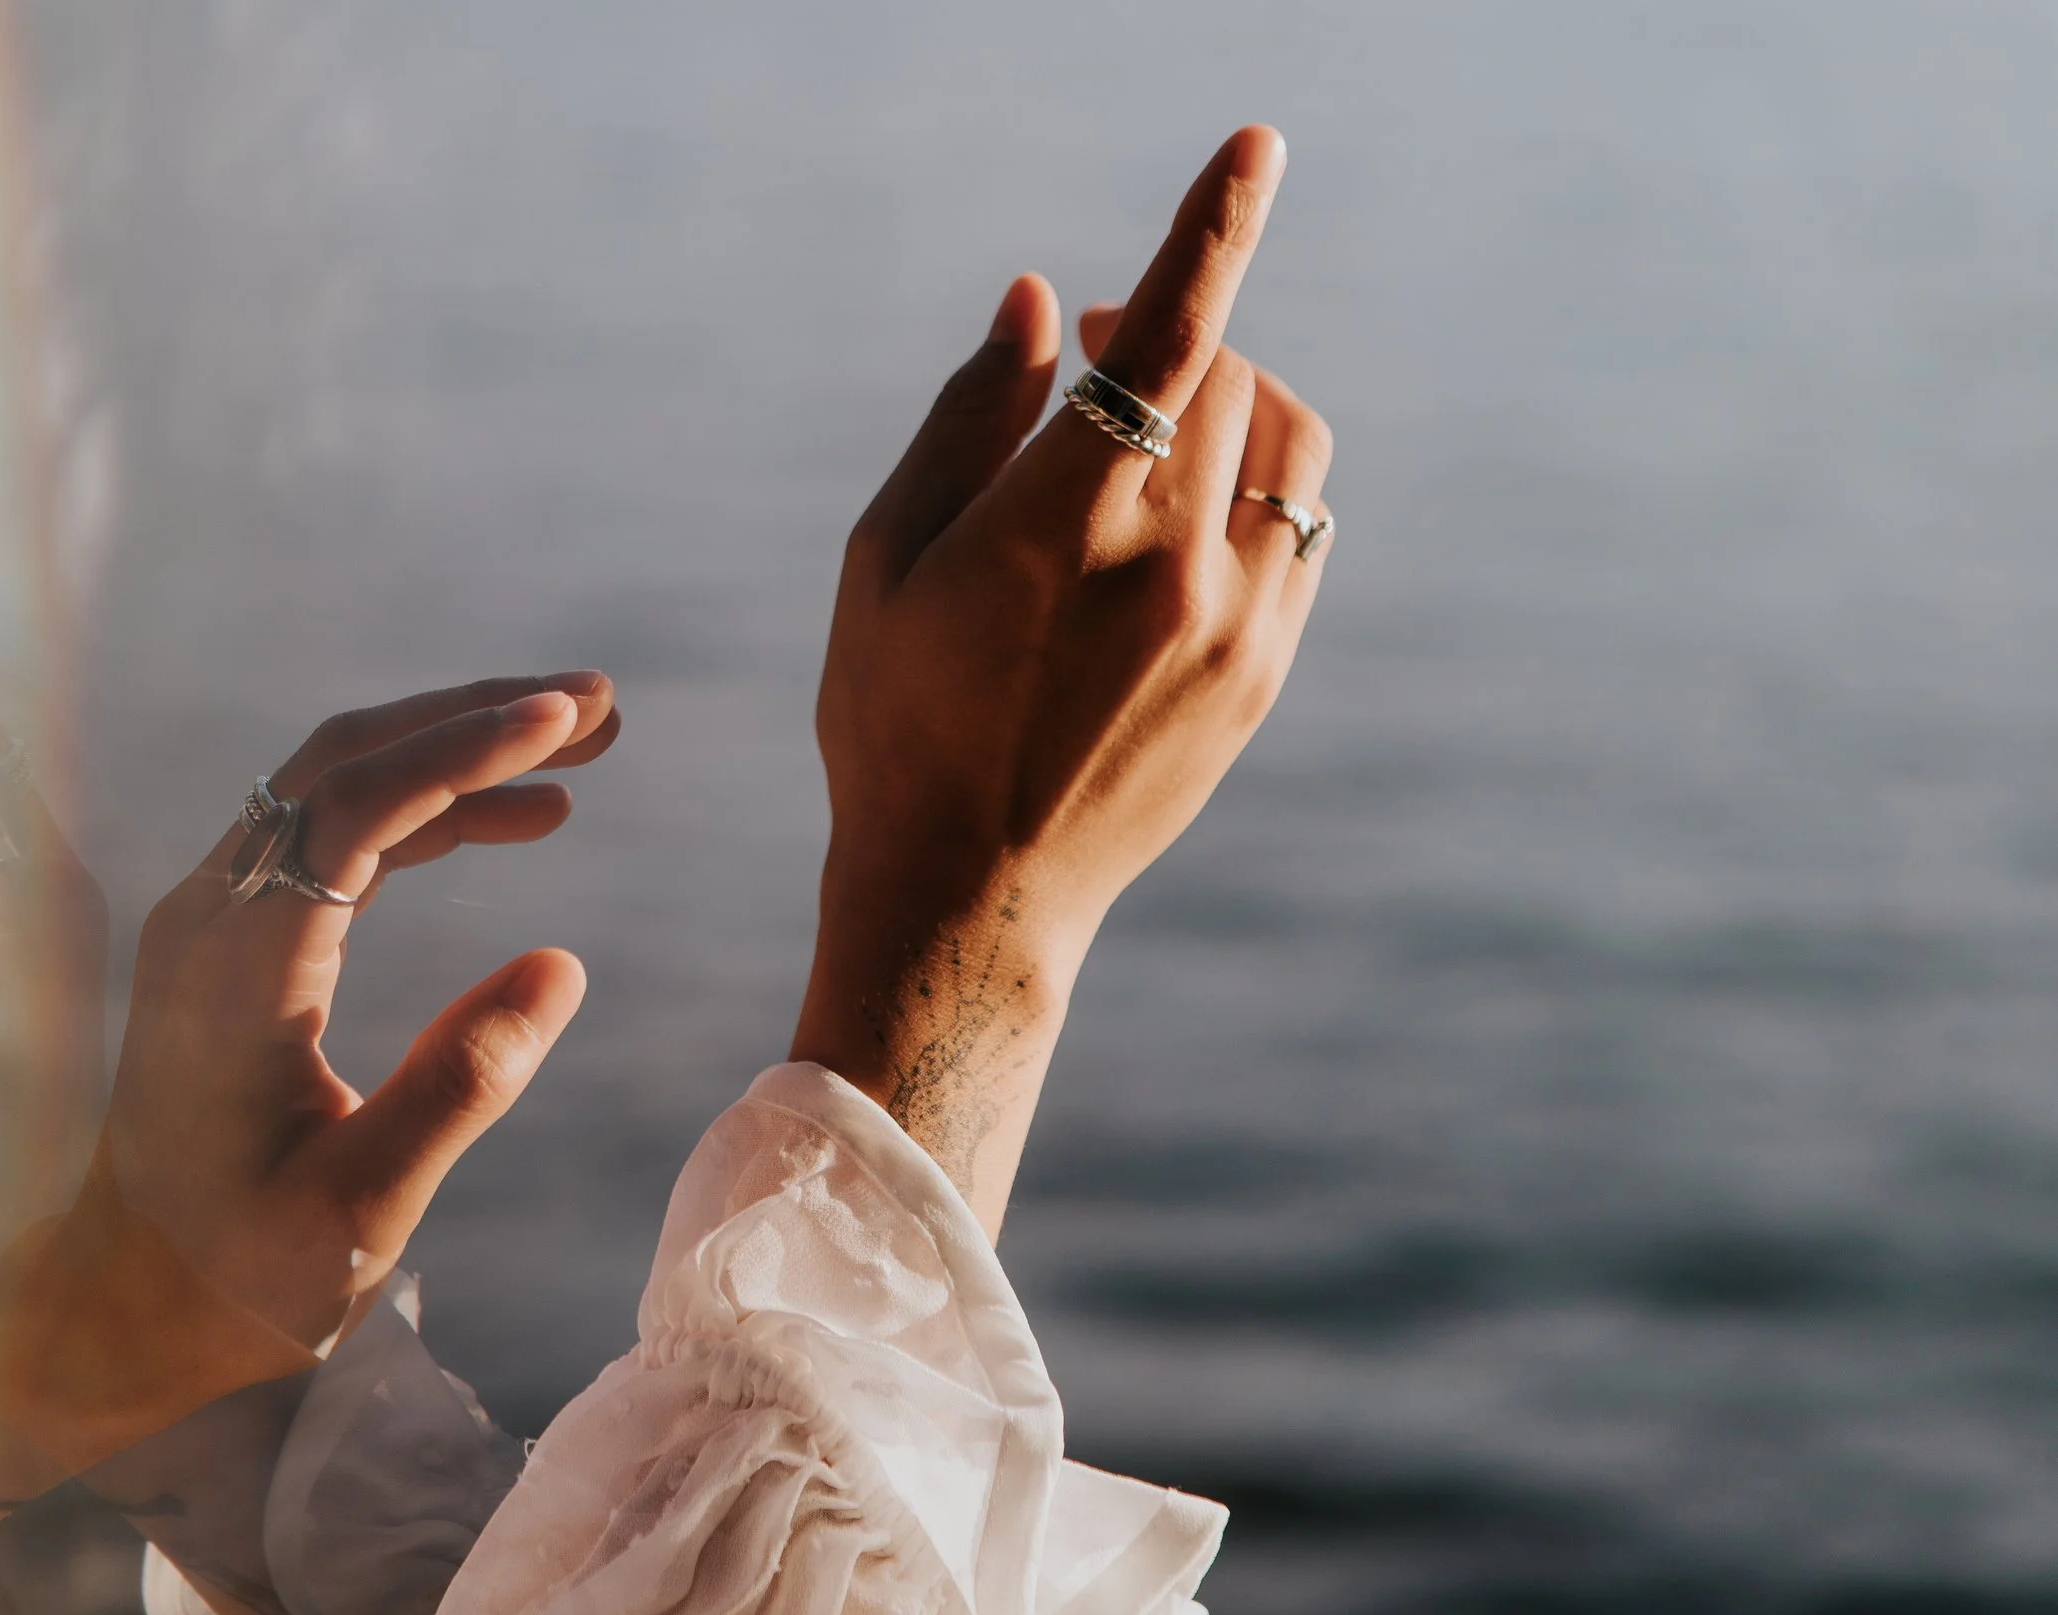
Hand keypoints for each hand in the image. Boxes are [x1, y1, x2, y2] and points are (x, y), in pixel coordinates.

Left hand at [99, 675, 617, 1352]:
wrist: (119, 1307)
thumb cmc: (237, 1277)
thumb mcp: (363, 1210)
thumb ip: (459, 1085)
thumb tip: (559, 966)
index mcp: (237, 970)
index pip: (355, 808)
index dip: (463, 751)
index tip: (565, 718)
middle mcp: (211, 919)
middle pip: (346, 764)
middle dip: (474, 719)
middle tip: (600, 706)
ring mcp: (214, 923)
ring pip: (341, 789)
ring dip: (458, 756)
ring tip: (584, 750)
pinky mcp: (234, 944)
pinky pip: (334, 840)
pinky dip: (428, 813)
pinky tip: (514, 821)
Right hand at [793, 127, 1333, 1233]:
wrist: (970, 895)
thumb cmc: (894, 721)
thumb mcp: (887, 561)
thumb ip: (968, 415)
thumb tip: (1041, 300)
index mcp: (1062, 521)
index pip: (1169, 335)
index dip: (1214, 224)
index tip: (1257, 144)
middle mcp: (1171, 562)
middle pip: (1221, 371)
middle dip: (1165, 333)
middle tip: (1093, 358)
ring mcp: (1235, 621)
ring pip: (1282, 437)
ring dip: (1227, 396)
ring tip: (1149, 434)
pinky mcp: (1264, 670)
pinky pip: (1302, 522)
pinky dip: (1254, 480)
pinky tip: (1181, 517)